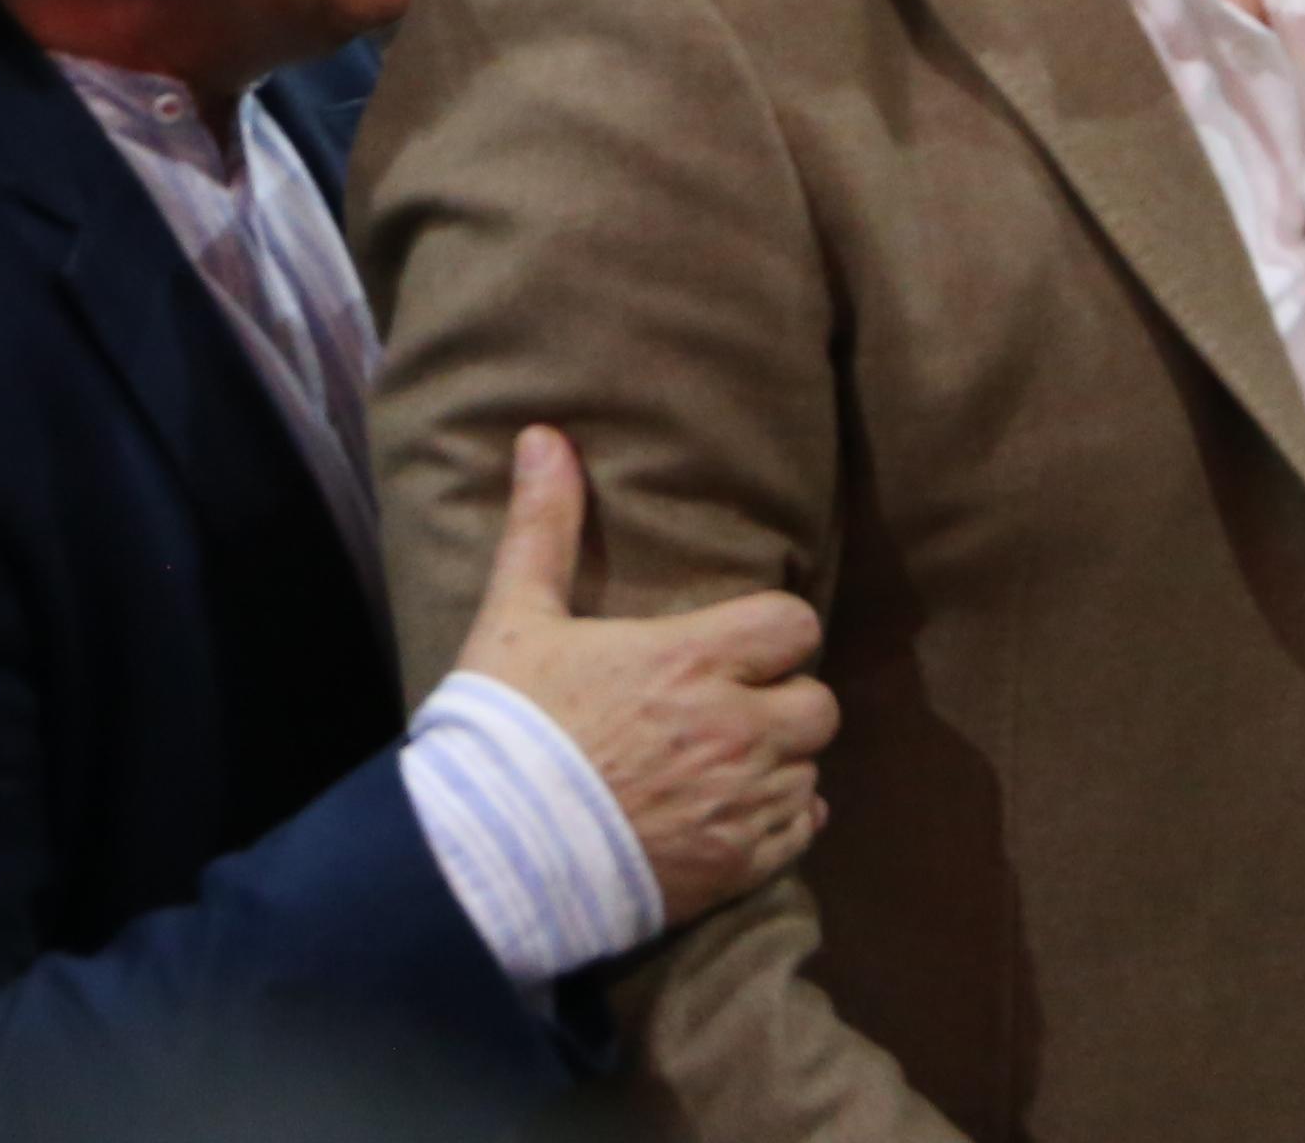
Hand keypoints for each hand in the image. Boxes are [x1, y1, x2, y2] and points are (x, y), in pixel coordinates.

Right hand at [450, 425, 837, 924]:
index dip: (771, 636)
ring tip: (723, 769)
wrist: (486, 859)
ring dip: (777, 767)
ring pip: (809, 772)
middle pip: (818, 705)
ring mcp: (739, 804)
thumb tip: (543, 436)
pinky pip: (797, 836)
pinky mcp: (733, 868)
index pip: (796, 627)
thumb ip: (543, 526)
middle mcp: (735, 730)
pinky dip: (776, 827)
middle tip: (733, 711)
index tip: (737, 649)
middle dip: (783, 703)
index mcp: (694, 660)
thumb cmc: (505, 731)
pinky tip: (731, 818)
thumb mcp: (517, 618)